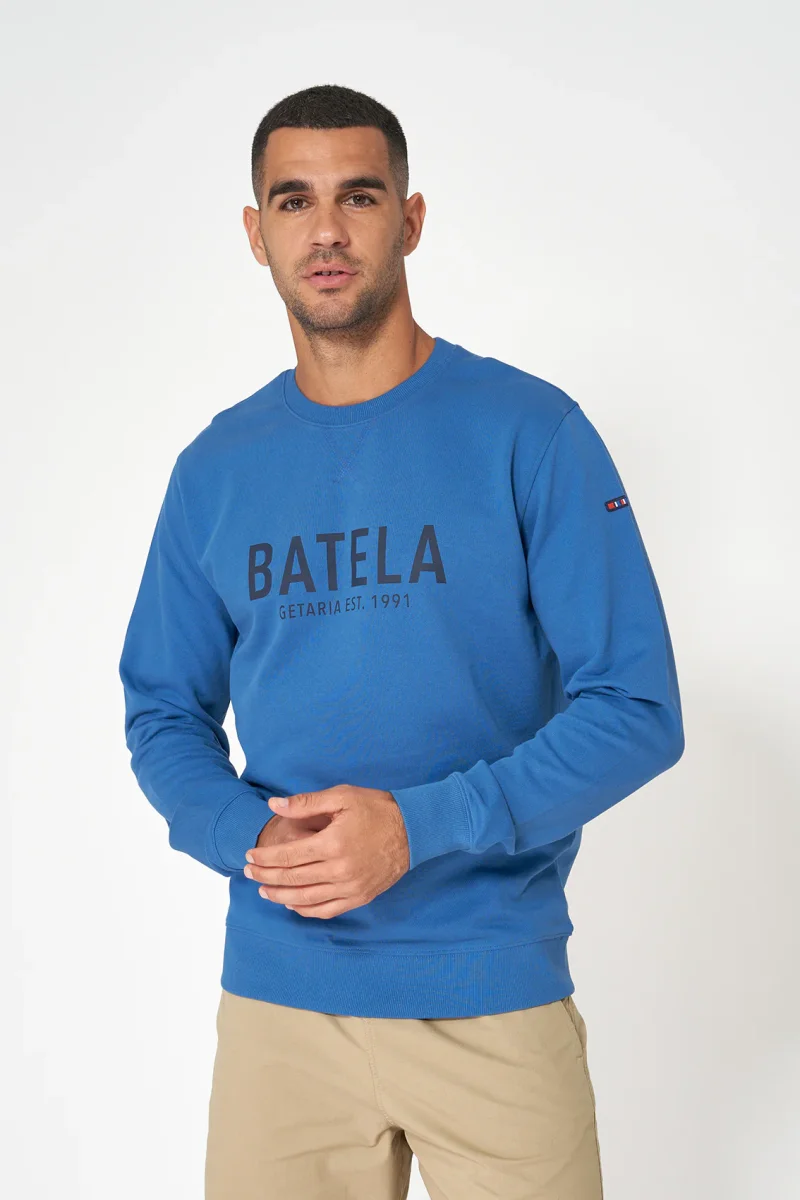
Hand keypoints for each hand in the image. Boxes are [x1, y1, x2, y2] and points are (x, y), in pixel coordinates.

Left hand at [243, 784, 409, 918]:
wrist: (415, 829)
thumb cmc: (377, 808)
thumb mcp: (342, 797)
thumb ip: (306, 803)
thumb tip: (274, 805)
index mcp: (333, 843)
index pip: (288, 855)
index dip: (265, 858)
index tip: (249, 856)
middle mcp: (340, 869)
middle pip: (293, 879)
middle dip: (266, 877)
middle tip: (248, 874)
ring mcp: (351, 887)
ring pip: (306, 899)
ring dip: (281, 897)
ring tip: (264, 892)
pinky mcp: (360, 897)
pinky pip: (327, 910)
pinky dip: (306, 910)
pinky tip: (292, 904)